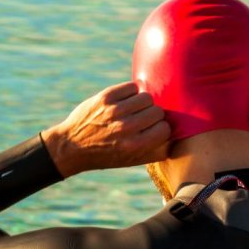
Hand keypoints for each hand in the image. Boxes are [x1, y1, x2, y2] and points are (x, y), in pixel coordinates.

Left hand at [42, 82, 170, 176]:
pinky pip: (132, 87)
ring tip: (136, 110)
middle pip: (157, 112)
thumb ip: (155, 152)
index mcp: (134, 146)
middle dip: (154, 116)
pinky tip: (126, 101)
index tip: (156, 130)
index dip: (162, 129)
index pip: (165, 129)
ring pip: (146, 97)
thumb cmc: (106, 155)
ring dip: (144, 103)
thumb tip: (175, 138)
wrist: (72, 146)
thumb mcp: (131, 161)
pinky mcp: (105, 97)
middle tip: (144, 120)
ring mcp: (114, 111)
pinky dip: (132, 92)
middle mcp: (125, 128)